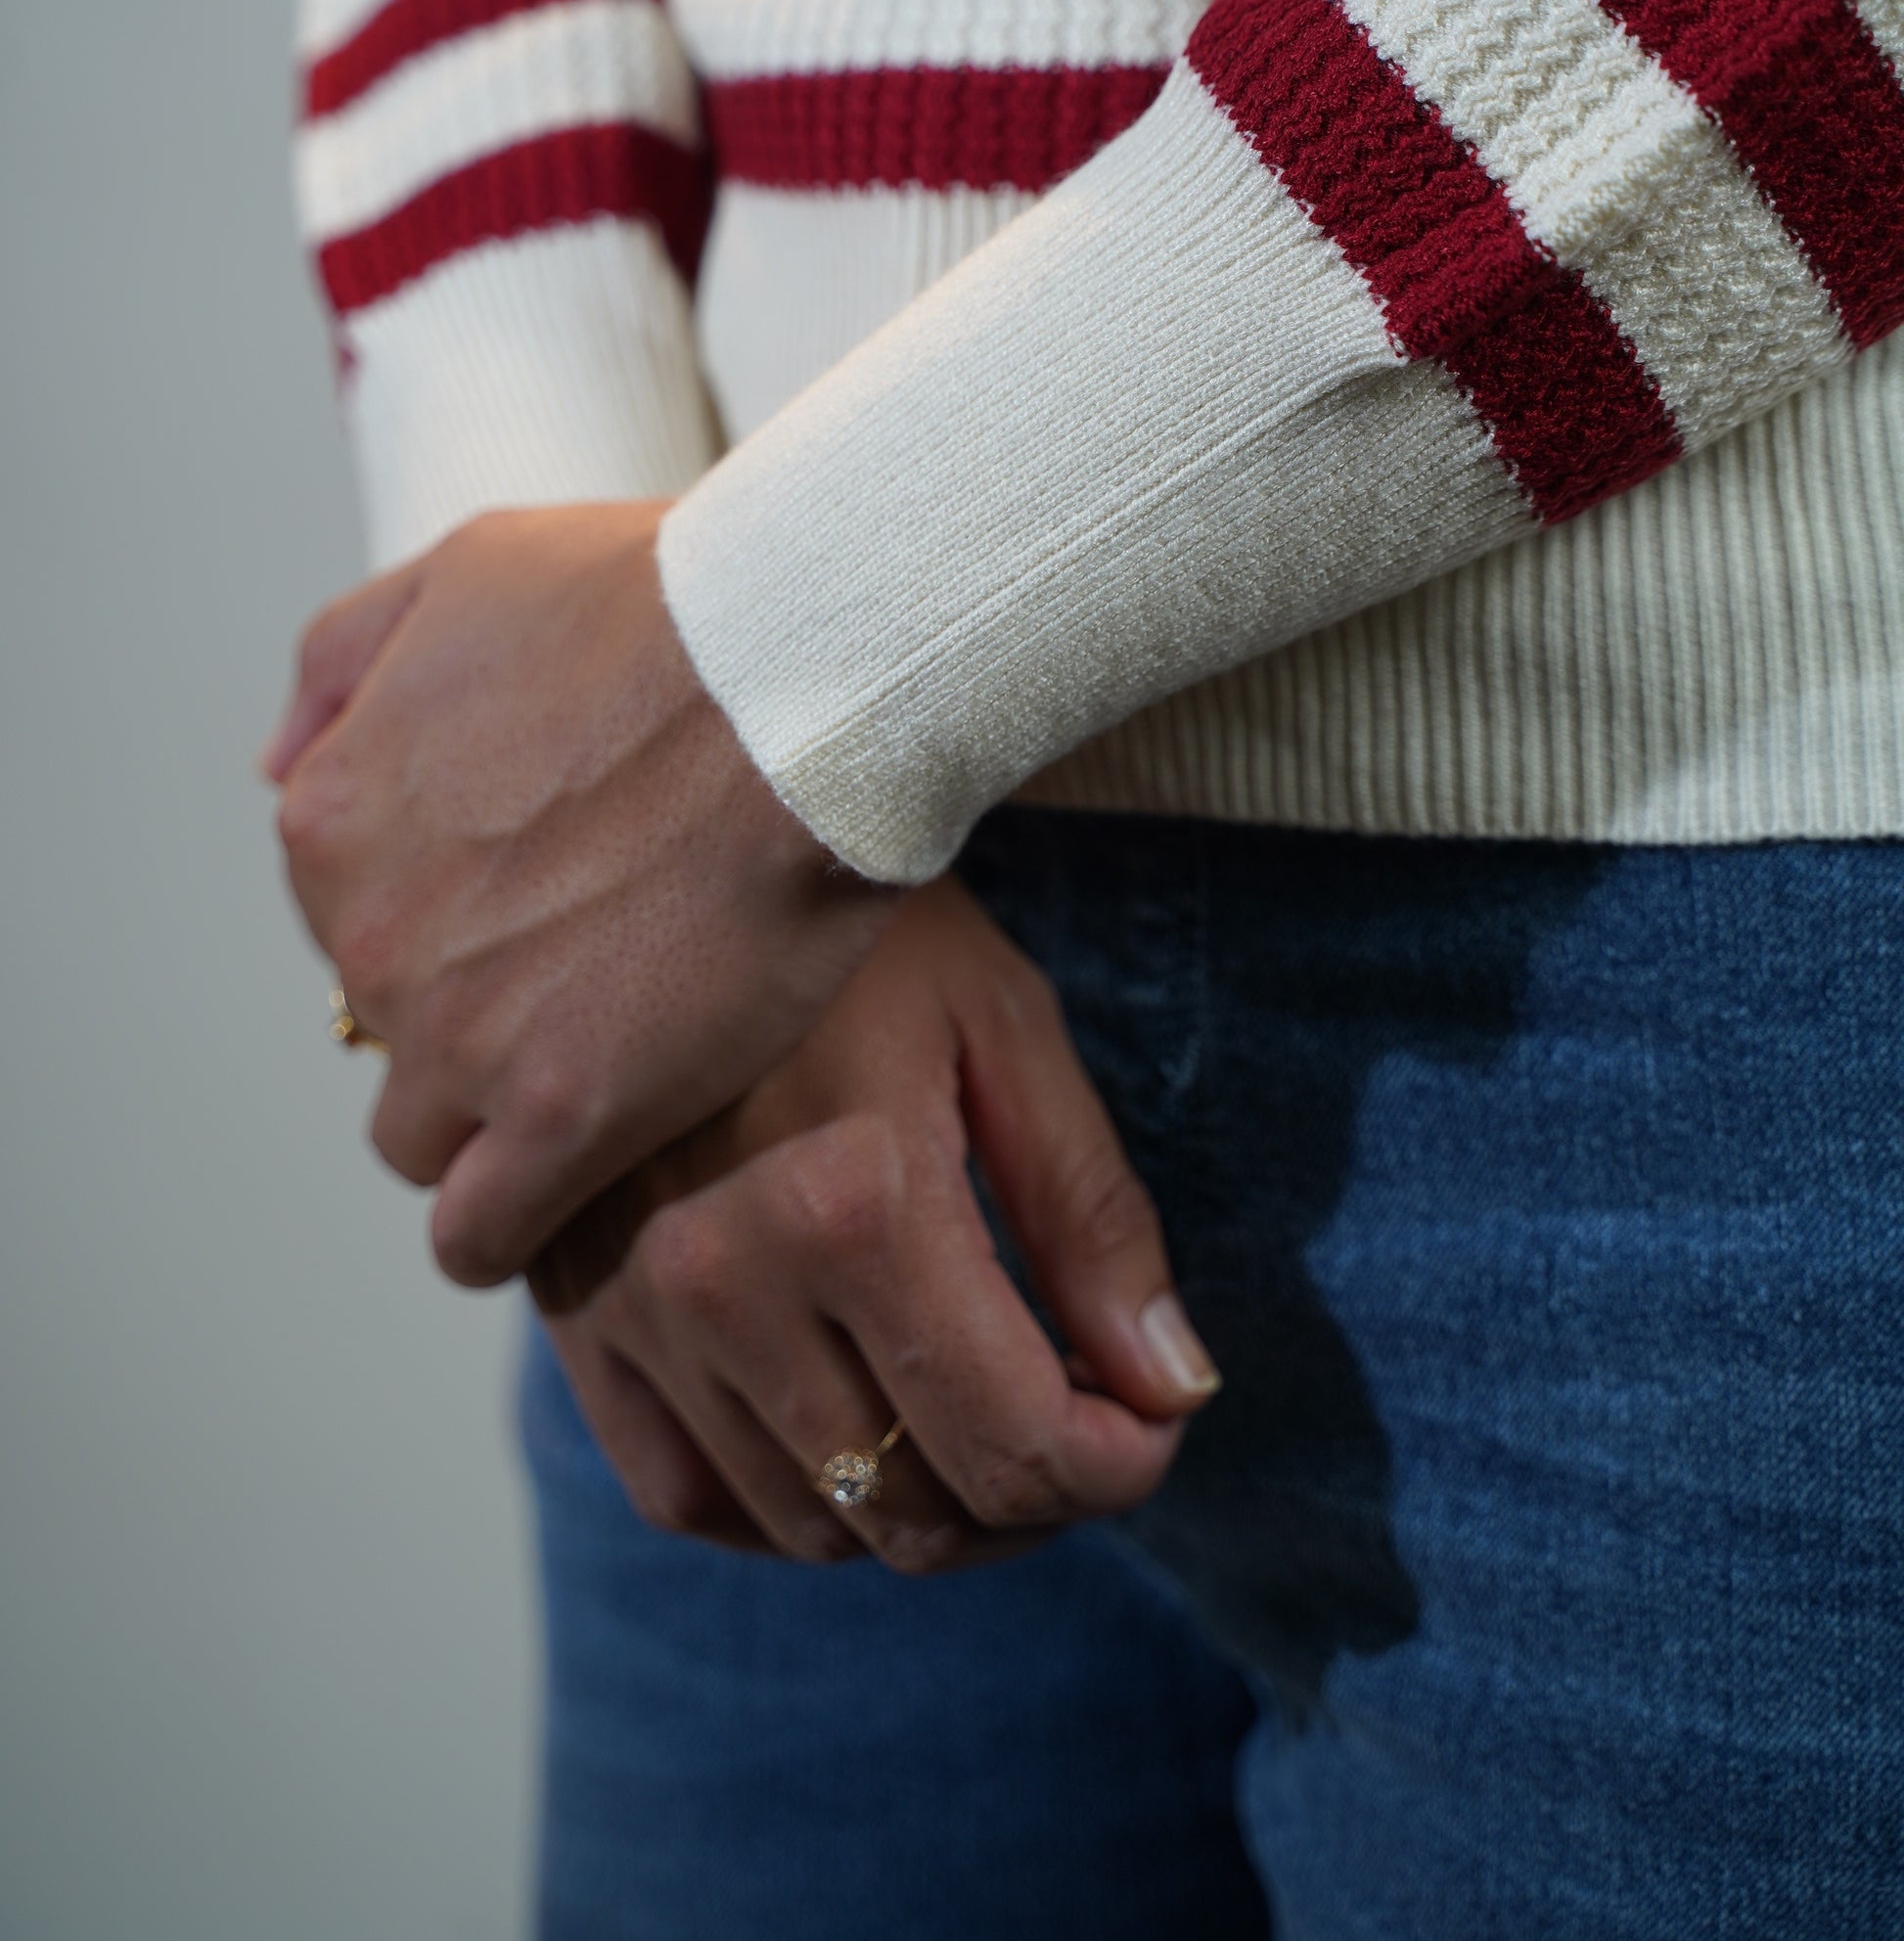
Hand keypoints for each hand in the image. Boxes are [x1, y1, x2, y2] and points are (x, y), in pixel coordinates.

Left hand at [266, 505, 895, 1286]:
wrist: (808, 668)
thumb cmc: (664, 602)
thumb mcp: (467, 569)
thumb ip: (346, 663)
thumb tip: (273, 764)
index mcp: (334, 817)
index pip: (349, 922)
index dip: (449, 918)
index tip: (538, 906)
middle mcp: (371, 939)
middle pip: (393, 1029)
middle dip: (476, 1012)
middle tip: (597, 972)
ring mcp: (461, 1038)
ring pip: (427, 1138)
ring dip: (495, 1119)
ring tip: (606, 1074)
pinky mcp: (565, 1115)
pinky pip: (483, 1235)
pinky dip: (518, 1224)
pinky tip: (587, 1175)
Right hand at [529, 879, 1220, 1573]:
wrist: (673, 841)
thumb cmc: (865, 923)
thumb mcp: (1009, 1031)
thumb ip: (1093, 1222)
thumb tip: (1175, 1394)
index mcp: (855, 1205)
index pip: (1017, 1448)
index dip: (1117, 1470)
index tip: (1154, 1429)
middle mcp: (727, 1277)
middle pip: (918, 1512)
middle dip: (1033, 1507)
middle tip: (1084, 1433)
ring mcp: (634, 1306)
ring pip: (808, 1522)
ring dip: (920, 1514)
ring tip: (980, 1425)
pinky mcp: (573, 1311)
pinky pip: (682, 1493)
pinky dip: (781, 1509)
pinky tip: (853, 1441)